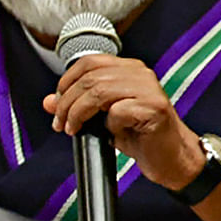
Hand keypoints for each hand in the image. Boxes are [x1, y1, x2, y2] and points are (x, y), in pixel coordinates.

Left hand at [44, 54, 205, 191]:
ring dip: (78, 113)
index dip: (66, 81)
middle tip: (61, 123)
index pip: (88, 62)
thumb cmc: (140, 136)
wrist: (170, 158)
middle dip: (67, 103)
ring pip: (98, 92)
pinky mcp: (154, 108)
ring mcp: (149, 89)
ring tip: (74, 129)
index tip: (57, 103)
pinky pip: (117, 112)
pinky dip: (108, 126)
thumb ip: (77, 106)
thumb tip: (49, 102)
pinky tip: (113, 135)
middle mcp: (140, 74)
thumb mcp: (101, 119)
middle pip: (89, 79)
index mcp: (128, 69)